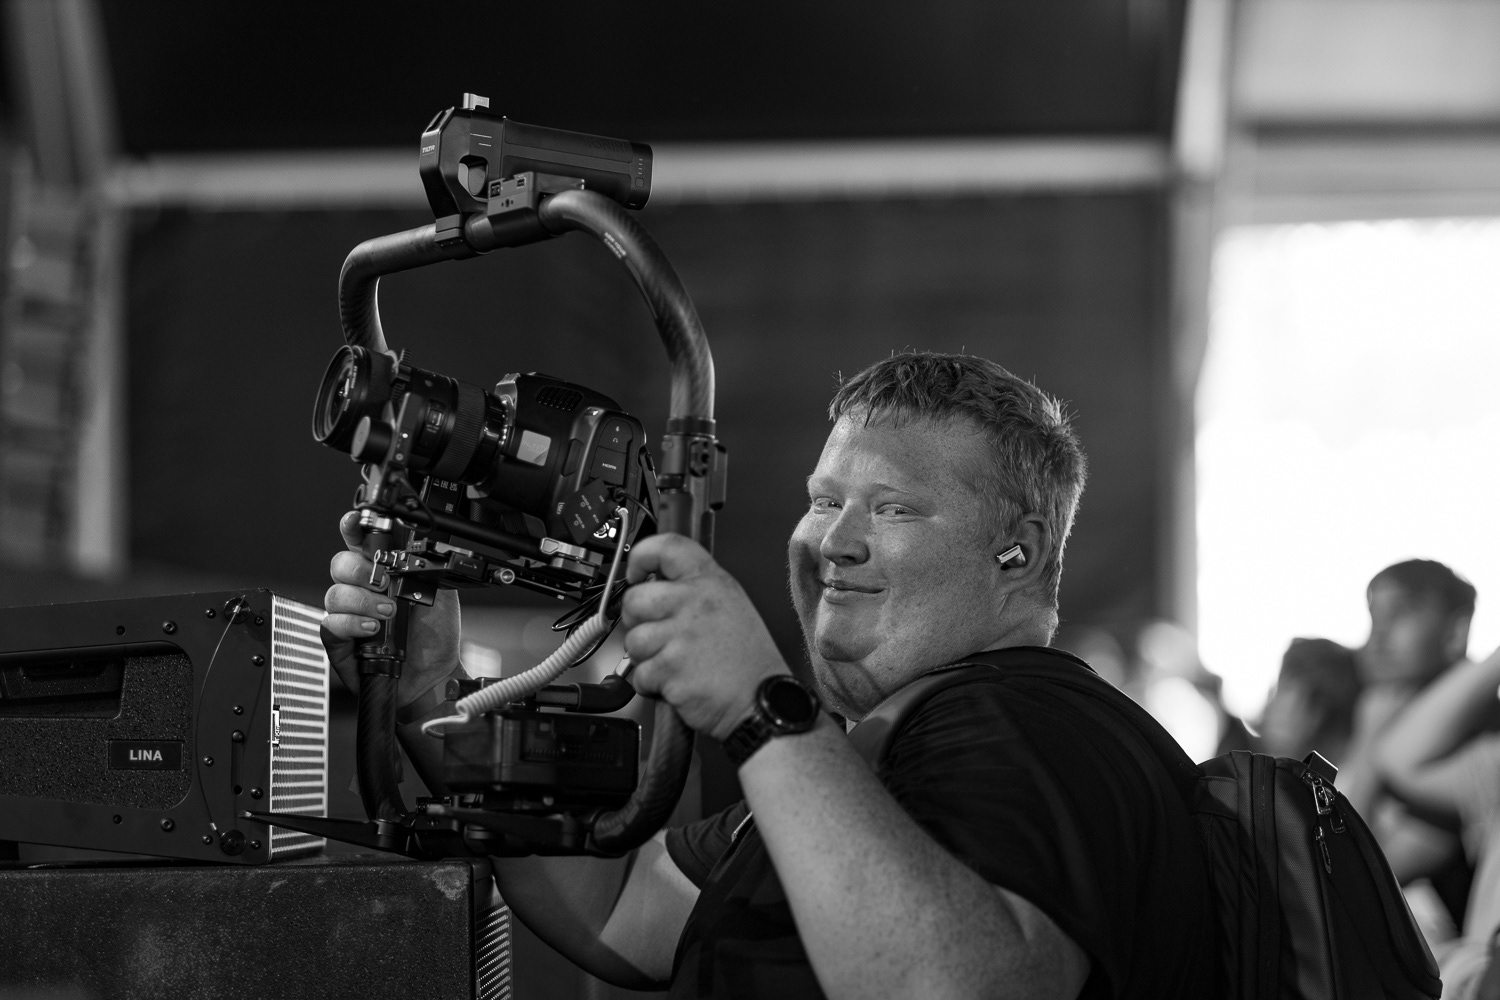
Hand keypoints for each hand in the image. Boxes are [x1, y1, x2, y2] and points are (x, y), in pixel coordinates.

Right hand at [322, 510, 460, 705]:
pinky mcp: (339, 640)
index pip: (360, 542)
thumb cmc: (434, 636)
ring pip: (334, 594)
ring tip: (387, 613)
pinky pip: (331, 623)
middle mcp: (361, 590)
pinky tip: (372, 629)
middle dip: (360, 571)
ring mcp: (348, 614)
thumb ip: (422, 567)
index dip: (353, 528)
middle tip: (383, 584)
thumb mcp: (438, 592)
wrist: (433, 676)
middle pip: (340, 564)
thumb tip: (409, 548)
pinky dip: (352, 624)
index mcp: (382, 572)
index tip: (355, 522)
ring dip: (362, 601)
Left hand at [620, 533, 788, 740]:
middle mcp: (695, 602)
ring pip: (633, 640)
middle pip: (635, 599)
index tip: (636, 574)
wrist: (762, 701)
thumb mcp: (731, 605)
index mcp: (710, 582)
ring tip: (674, 663)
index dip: (641, 557)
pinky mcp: (671, 667)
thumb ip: (695, 590)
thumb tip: (654, 586)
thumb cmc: (748, 661)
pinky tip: (676, 682)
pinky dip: (651, 684)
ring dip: (645, 658)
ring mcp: (681, 634)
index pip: (666, 547)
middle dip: (636, 621)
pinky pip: (639, 674)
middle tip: (656, 634)